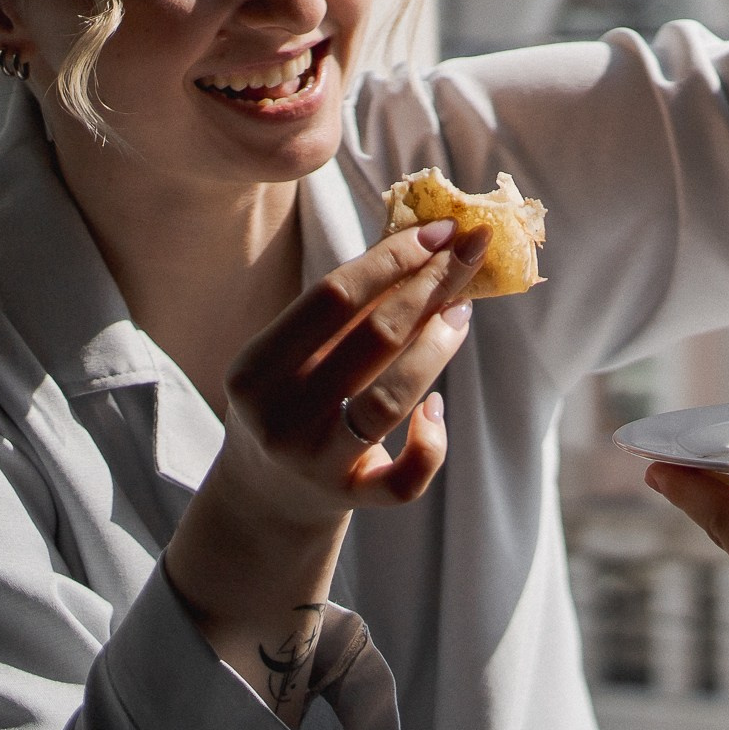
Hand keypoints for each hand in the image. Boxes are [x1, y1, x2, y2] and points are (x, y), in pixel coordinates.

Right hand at [209, 217, 487, 527]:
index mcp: (256, 367)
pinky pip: (403, 478)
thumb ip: (341, 310)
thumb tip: (421, 240)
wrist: (265, 498)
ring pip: (390, 400)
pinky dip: (430, 442)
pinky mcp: (351, 499)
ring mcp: (316, 462)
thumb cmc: (292, 401)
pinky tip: (437, 409)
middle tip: (472, 253)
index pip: (333, 297)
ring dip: (437, 348)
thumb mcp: (291, 356)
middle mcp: (281, 415)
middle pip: (372, 338)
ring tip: (463, 312)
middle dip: (430, 287)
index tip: (440, 230)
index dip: (393, 258)